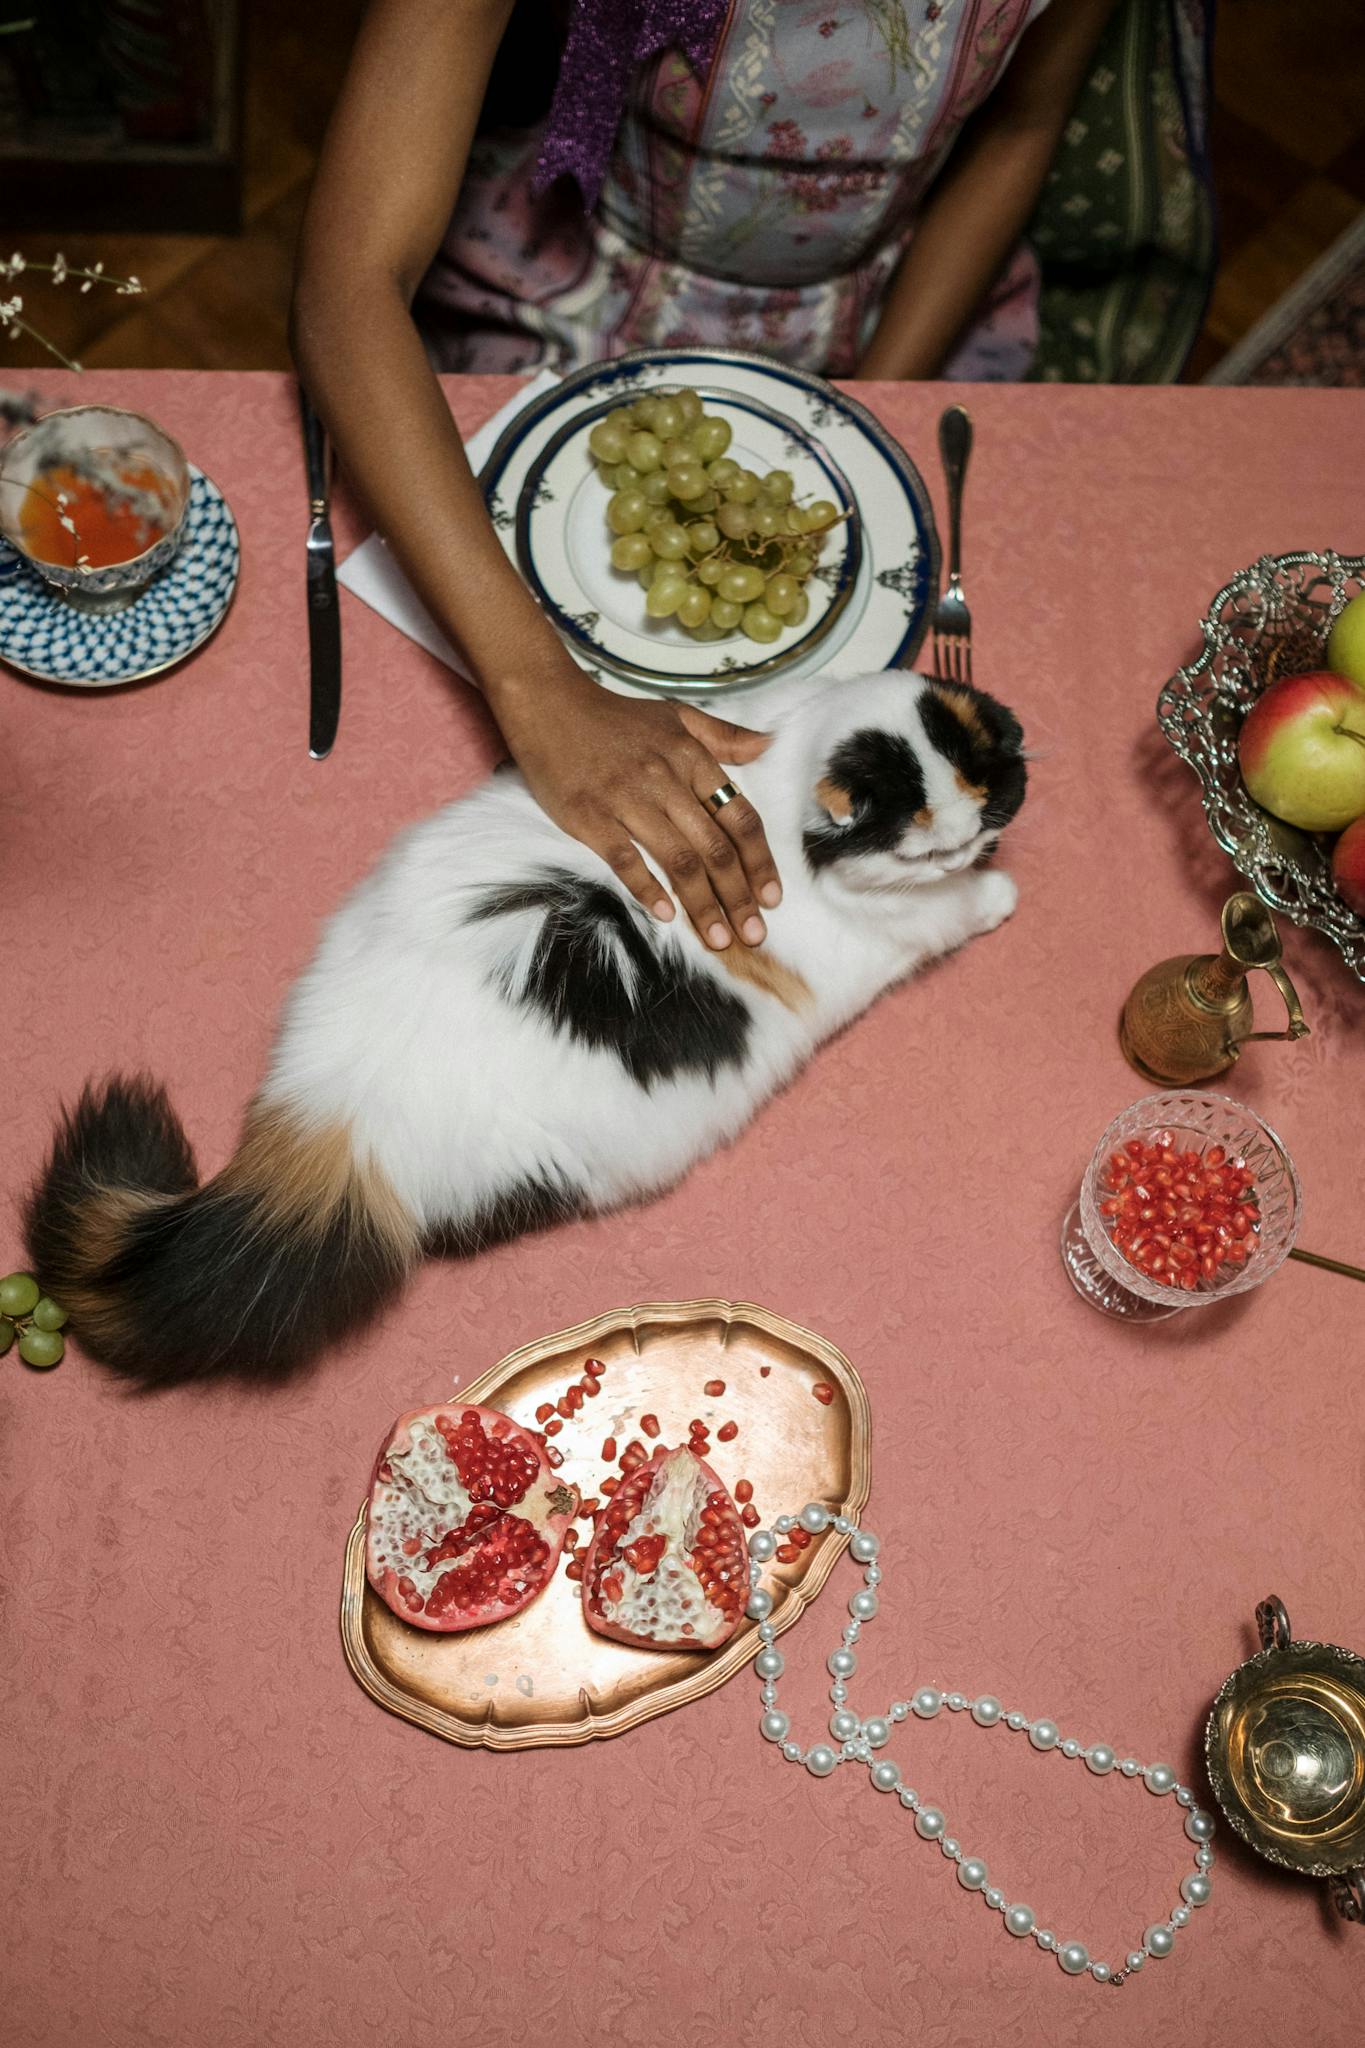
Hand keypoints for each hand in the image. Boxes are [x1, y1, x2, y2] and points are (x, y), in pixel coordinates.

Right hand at [497, 666, 781, 947]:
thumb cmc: (615, 717)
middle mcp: (666, 781)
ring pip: (678, 860)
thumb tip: (768, 746)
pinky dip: (647, 888)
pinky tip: (666, 914)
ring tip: (718, 938)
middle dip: (738, 897)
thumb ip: (724, 736)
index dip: (760, 861)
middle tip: (753, 933)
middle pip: (715, 848)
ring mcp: (627, 800)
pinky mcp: (590, 816)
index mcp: (691, 759)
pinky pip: (625, 860)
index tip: (772, 897)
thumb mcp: (676, 715)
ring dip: (703, 904)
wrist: (549, 705)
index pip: (739, 817)